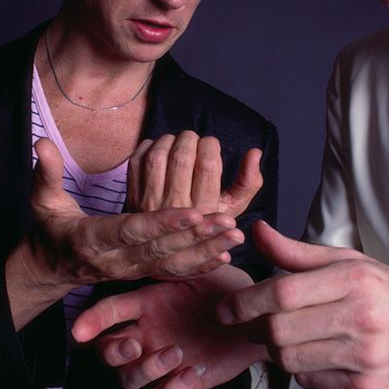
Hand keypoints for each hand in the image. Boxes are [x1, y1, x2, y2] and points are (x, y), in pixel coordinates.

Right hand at [27, 138, 244, 284]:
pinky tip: (225, 254)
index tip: (192, 211)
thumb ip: (46, 173)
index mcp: (92, 240)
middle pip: (161, 249)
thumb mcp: (42, 201)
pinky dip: (199, 265)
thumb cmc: (48, 229)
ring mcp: (131, 270)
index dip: (163, 223)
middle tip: (227, 220)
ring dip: (205, 249)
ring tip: (235, 233)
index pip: (132, 230)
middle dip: (195, 235)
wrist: (51, 267)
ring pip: (172, 262)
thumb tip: (41, 143)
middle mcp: (116, 260)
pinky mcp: (141, 274)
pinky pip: (173, 272)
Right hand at [72, 264, 264, 388]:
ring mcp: (164, 361)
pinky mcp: (183, 384)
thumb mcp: (203, 271)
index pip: (109, 312)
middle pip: (108, 352)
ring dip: (145, 370)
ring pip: (129, 379)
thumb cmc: (229, 289)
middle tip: (134, 345)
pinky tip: (192, 374)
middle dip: (113, 351)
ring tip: (176, 353)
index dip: (91, 322)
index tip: (79, 331)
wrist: (260, 318)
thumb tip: (158, 247)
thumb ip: (178, 263)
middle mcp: (149, 334)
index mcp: (146, 304)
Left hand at [128, 130, 262, 218]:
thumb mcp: (233, 208)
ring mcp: (151, 202)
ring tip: (178, 141)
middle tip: (194, 139)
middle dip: (190, 139)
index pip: (208, 165)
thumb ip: (248, 182)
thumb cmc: (206, 224)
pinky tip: (159, 147)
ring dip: (168, 140)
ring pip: (157, 157)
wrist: (169, 249)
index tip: (211, 144)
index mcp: (204, 209)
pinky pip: (136, 162)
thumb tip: (255, 152)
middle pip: (181, 158)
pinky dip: (147, 146)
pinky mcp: (133, 197)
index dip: (210, 145)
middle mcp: (176, 207)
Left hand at [216, 221, 388, 388]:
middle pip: (280, 329)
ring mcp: (365, 357)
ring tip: (283, 338)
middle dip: (254, 328)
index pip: (283, 292)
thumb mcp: (351, 263)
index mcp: (355, 279)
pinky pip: (310, 382)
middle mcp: (362, 318)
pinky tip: (314, 355)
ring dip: (275, 350)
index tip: (228, 307)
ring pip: (289, 359)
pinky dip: (301, 369)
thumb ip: (298, 253)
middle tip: (250, 324)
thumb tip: (258, 232)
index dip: (246, 301)